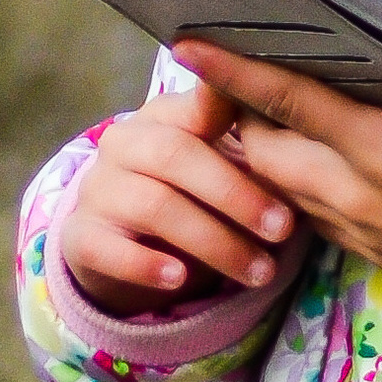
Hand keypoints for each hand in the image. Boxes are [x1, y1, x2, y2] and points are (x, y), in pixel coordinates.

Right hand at [60, 78, 303, 314]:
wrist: (122, 245)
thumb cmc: (189, 195)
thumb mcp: (221, 166)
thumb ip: (250, 144)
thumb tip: (299, 119)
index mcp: (163, 115)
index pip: (196, 102)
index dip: (229, 106)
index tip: (270, 118)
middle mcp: (125, 142)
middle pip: (177, 156)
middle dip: (236, 194)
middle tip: (284, 228)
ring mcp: (99, 188)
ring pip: (155, 207)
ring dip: (214, 241)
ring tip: (260, 272)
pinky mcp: (82, 236)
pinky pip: (110, 249)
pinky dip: (146, 264)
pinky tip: (179, 279)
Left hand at [171, 0, 381, 278]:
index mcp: (379, 148)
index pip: (286, 101)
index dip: (233, 71)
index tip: (187, 46)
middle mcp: (350, 192)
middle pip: (260, 148)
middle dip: (242, 113)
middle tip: (250, 74)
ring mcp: (352, 229)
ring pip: (276, 185)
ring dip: (266, 151)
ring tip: (276, 113)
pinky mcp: (363, 252)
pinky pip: (306, 214)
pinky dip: (296, 184)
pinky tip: (321, 159)